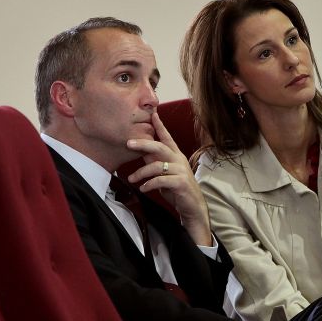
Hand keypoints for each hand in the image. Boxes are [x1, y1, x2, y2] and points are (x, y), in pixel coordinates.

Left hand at [126, 112, 211, 245]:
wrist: (193, 207)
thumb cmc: (177, 189)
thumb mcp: (165, 173)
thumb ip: (155, 162)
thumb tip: (142, 151)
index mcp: (176, 155)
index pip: (167, 137)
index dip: (159, 125)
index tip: (152, 113)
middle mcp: (179, 160)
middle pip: (160, 146)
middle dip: (143, 143)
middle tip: (128, 143)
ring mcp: (181, 171)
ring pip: (157, 165)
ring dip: (141, 172)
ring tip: (131, 178)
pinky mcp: (181, 183)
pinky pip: (161, 180)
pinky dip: (149, 184)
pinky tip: (143, 188)